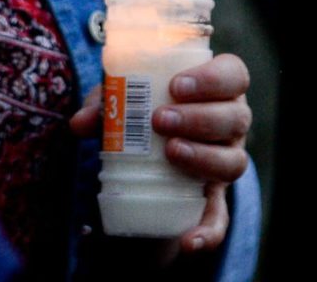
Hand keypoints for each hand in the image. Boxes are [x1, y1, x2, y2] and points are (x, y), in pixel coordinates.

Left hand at [68, 52, 252, 256]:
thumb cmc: (146, 110)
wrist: (153, 154)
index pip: (234, 75)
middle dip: (199, 117)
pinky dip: (207, 232)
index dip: (213, 78)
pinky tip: (187, 240)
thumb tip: (80, 123)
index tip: (177, 85)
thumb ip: (105, 104)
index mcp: (219, 90)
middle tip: (160, 119)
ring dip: (204, 157)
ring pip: (234, 163)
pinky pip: (219, 218)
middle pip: (236, 118)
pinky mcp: (214, 200)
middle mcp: (231, 126)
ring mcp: (226, 162)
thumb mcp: (126, 100)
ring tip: (171, 152)